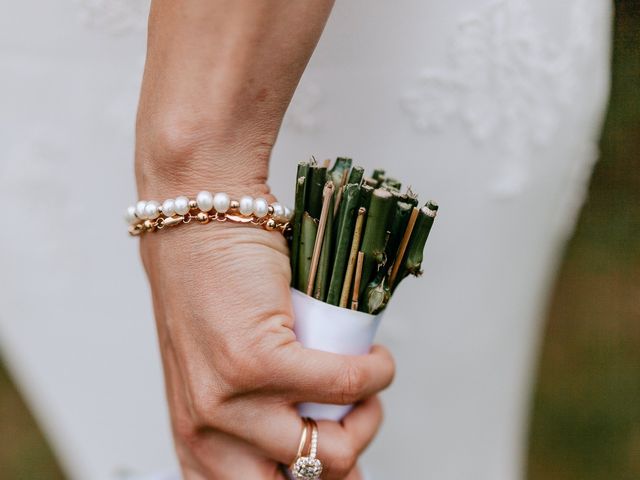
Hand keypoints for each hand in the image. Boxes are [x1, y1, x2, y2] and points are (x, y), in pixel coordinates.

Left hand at [139, 181, 394, 478]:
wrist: (194, 226)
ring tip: (362, 376)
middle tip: (353, 411)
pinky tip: (372, 353)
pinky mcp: (258, 359)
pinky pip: (346, 386)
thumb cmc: (214, 294)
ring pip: (335, 451)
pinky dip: (375, 372)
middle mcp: (206, 431)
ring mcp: (229, 399)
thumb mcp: (225, 375)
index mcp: (198, 443)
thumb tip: (329, 436)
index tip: (345, 459)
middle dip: (346, 451)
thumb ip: (259, 415)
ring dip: (368, 413)